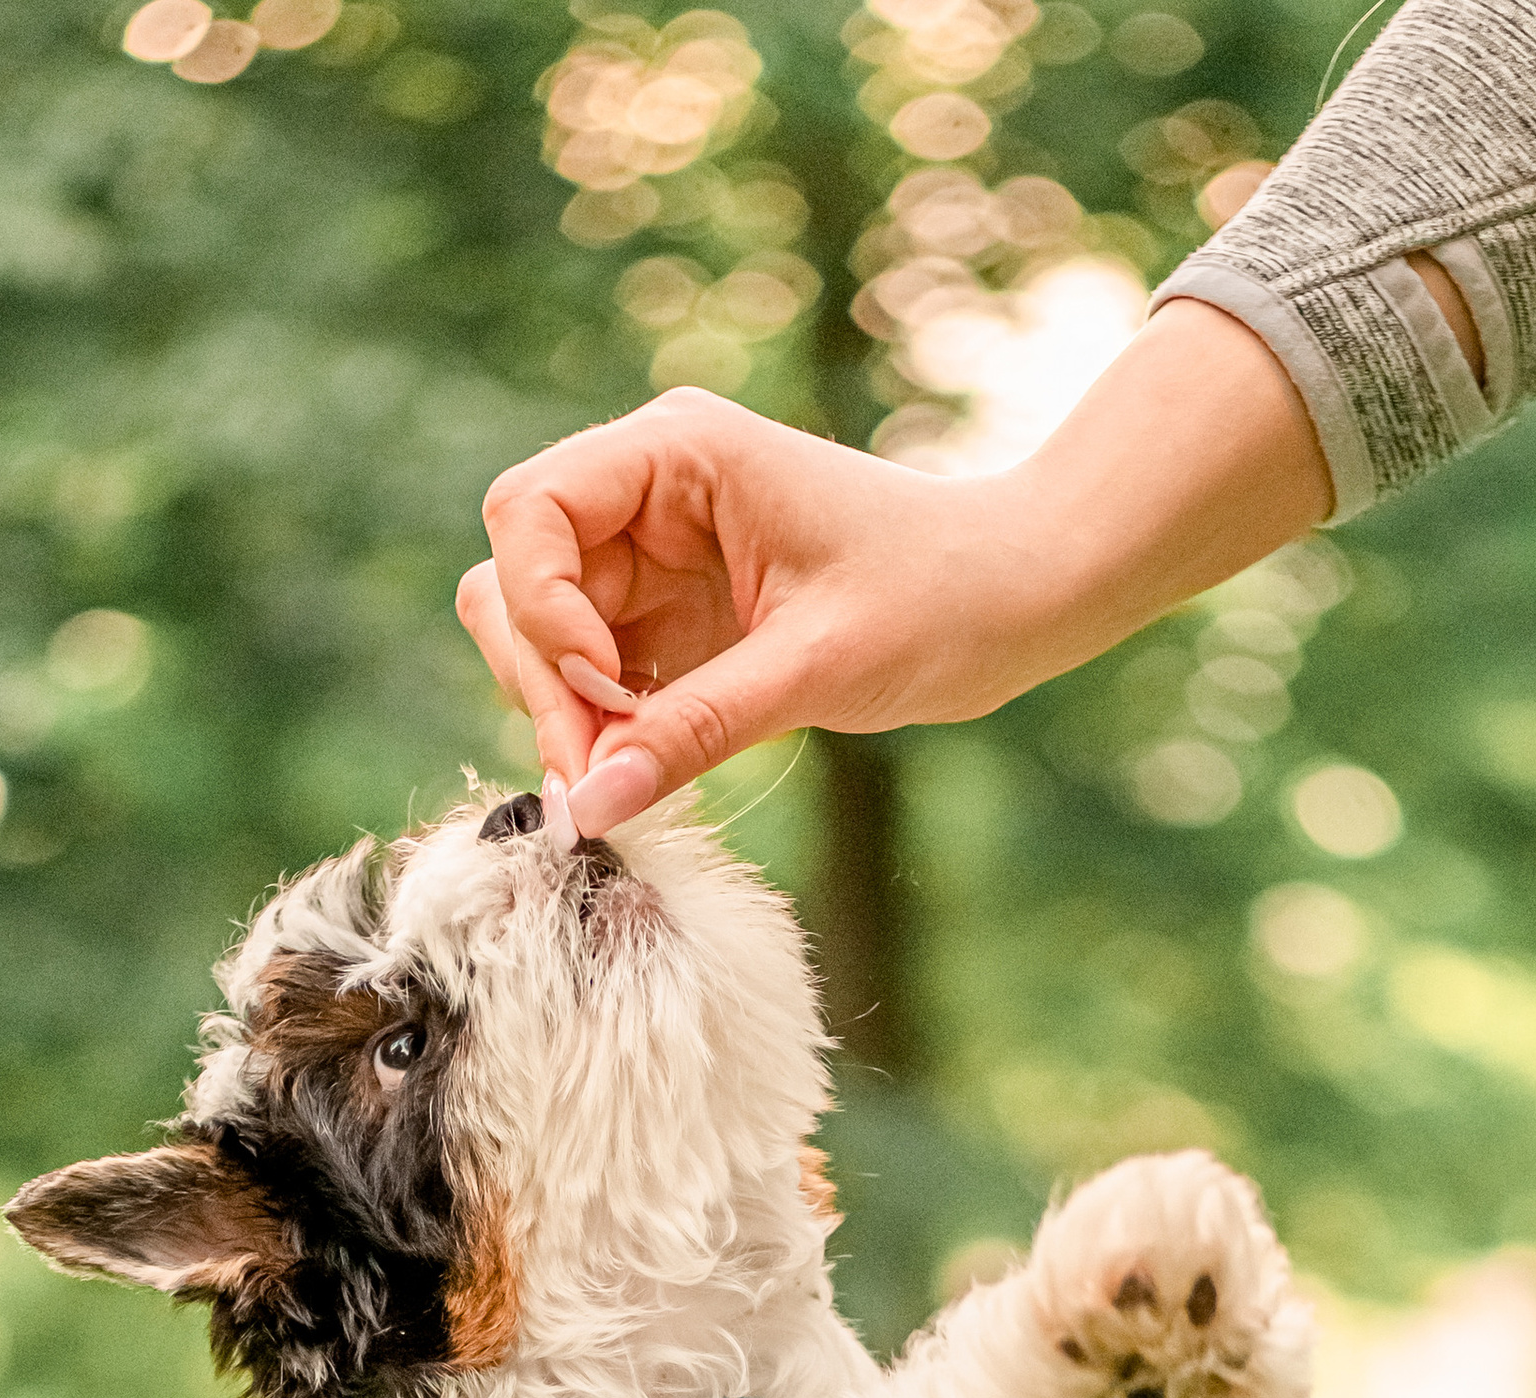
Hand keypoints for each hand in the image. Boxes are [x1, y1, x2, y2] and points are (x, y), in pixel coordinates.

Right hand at [458, 299, 1333, 834]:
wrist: (1018, 596)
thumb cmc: (940, 599)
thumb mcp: (815, 669)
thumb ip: (694, 732)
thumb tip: (587, 808)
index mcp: (677, 452)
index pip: (530, 510)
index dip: (542, 613)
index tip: (608, 698)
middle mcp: (650, 492)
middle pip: (517, 577)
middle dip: (544, 680)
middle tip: (599, 779)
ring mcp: (655, 557)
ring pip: (543, 634)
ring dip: (566, 716)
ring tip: (628, 784)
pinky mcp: (674, 619)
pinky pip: (597, 677)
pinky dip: (606, 732)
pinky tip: (651, 773)